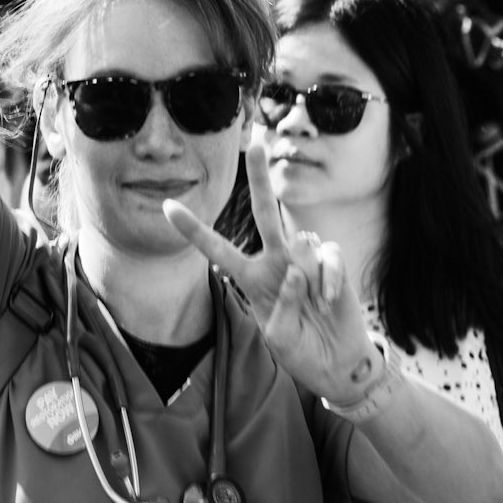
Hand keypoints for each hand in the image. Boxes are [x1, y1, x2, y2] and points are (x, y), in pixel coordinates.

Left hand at [163, 142, 378, 400]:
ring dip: (307, 278)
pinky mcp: (330, 261)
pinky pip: (327, 256)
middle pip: (264, 212)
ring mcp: (304, 258)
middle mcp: (275, 261)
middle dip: (259, 177)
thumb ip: (281, 306)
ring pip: (300, 240)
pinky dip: (329, 280)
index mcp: (251, 278)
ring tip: (316, 306)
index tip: (167, 206)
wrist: (336, 361)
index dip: (193, 230)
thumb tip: (294, 269)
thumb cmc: (300, 349)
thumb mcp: (279, 339)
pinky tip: (330, 301)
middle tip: (255, 141)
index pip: (217, 249)